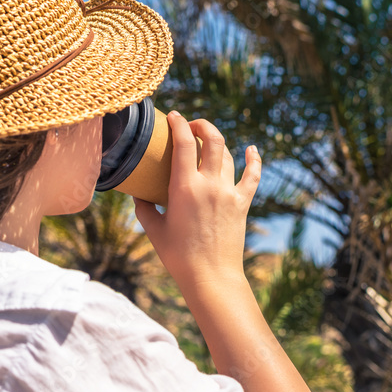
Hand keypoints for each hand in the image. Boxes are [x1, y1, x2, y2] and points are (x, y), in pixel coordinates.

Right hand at [133, 111, 260, 293]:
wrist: (211, 276)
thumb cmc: (178, 256)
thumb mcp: (153, 230)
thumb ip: (144, 208)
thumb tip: (138, 195)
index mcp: (185, 187)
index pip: (184, 143)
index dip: (179, 124)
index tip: (173, 115)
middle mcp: (210, 184)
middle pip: (212, 139)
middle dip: (201, 125)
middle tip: (191, 124)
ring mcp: (229, 193)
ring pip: (228, 154)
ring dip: (218, 140)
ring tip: (207, 138)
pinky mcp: (242, 204)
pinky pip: (252, 176)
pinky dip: (254, 160)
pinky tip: (252, 149)